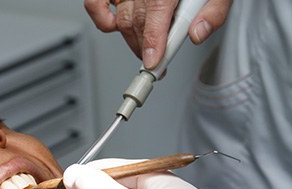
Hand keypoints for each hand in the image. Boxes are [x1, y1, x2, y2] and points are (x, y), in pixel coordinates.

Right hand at [84, 0, 231, 67]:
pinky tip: (114, 28)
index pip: (156, 10)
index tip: (153, 61)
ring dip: (134, 41)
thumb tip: (198, 33)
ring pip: (123, 20)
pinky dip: (101, 20)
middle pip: (139, 21)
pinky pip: (96, 4)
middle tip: (158, 62)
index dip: (153, 40)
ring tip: (148, 48)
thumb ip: (214, 10)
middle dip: (148, 48)